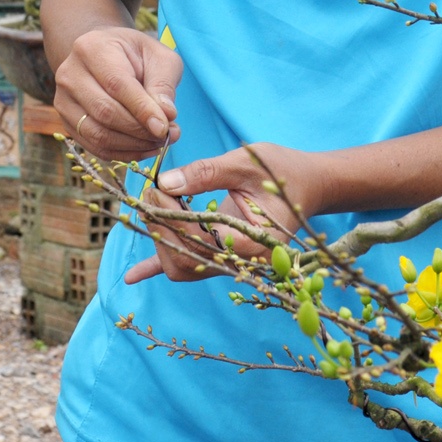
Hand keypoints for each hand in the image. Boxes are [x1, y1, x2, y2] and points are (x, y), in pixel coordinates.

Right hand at [53, 27, 181, 161]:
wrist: (106, 55)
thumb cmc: (136, 55)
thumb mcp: (159, 57)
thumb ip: (163, 84)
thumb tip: (166, 116)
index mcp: (92, 48)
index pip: (116, 84)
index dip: (141, 109)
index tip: (165, 127)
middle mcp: (70, 74)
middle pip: (104, 111)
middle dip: (139, 130)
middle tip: (168, 135)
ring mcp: (63, 100)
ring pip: (97, 134)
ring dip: (132, 145)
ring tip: (158, 142)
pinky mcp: (66, 122)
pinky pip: (93, 146)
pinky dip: (121, 153)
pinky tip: (144, 149)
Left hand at [125, 143, 320, 283]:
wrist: (309, 185)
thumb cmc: (283, 172)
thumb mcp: (245, 164)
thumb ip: (206, 172)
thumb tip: (165, 181)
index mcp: (252, 244)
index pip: (198, 241)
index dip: (170, 216)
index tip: (158, 185)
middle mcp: (239, 263)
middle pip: (184, 260)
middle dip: (160, 226)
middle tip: (151, 190)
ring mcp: (229, 263)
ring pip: (180, 267)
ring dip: (159, 239)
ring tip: (150, 206)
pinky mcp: (220, 255)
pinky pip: (186, 265)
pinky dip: (158, 267)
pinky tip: (132, 276)